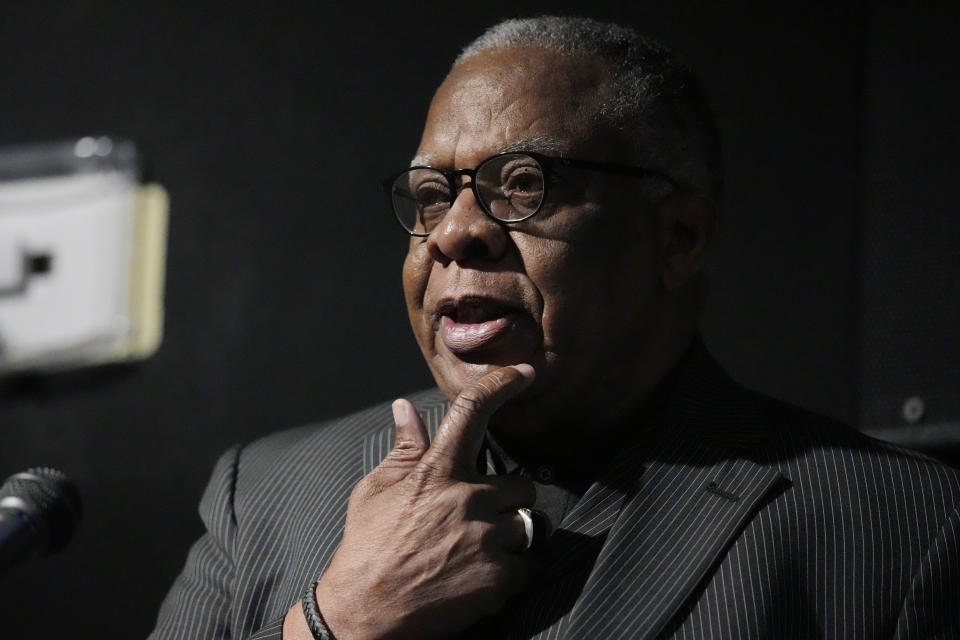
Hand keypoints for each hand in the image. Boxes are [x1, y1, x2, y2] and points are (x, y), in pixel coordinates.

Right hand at [284, 364, 536, 639]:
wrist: (364, 614)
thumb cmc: (366, 548)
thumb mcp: (375, 490)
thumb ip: (403, 448)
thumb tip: (405, 407)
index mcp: (436, 472)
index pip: (473, 412)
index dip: (502, 385)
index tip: (524, 373)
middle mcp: (467, 498)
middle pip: (520, 482)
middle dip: (506, 500)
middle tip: (479, 519)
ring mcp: (485, 538)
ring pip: (528, 523)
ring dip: (511, 535)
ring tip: (478, 551)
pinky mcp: (498, 578)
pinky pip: (528, 563)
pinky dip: (512, 571)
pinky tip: (481, 577)